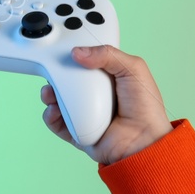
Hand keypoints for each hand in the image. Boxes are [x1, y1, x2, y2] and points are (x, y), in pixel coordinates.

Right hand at [41, 45, 172, 165]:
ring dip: (49, 95)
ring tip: (49, 92)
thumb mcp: (133, 69)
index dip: (73, 58)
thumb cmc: (145, 106)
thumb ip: (108, 55)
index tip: (63, 54)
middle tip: (51, 72)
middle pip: (67, 82)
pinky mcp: (77, 132)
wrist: (144, 140)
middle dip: (55, 76)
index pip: (85, 64)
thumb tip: (77, 53)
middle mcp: (95, 95)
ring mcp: (85, 114)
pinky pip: (57, 124)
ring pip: (58, 102)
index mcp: (108, 78)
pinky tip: (54, 110)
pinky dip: (50, 116)